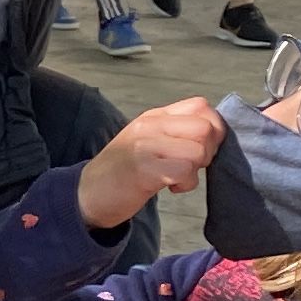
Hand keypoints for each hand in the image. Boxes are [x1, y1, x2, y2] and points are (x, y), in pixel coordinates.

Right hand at [76, 98, 226, 231]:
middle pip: (205, 128)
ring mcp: (145, 146)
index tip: (201, 149)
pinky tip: (170, 188)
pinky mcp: (144, 170)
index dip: (213, 129)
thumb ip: (176, 132)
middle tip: (191, 166)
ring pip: (198, 151)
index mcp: (155, 116)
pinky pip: (184, 172)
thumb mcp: (148, 140)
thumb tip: (213, 135)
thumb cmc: (123, 171)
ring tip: (178, 178)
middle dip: (208, 151)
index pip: (202, 107)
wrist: (87, 193)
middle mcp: (150, 125)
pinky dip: (184, 184)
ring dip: (195, 170)